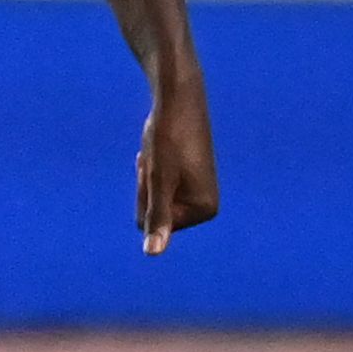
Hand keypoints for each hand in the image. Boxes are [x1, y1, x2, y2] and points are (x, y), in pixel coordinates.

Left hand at [135, 78, 219, 252]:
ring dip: (148, 177)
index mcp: (206, 210)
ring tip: (160, 153)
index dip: (147, 197)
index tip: (160, 171)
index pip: (153, 227)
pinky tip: (161, 150)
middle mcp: (206, 205)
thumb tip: (153, 253)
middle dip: (146, 188)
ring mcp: (197, 191)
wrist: (178, 98)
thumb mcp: (158, 181)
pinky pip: (156, 186)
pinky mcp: (188, 178)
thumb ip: (157, 217)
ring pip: (152, 199)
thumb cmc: (169, 138)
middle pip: (154, 215)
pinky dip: (151, 169)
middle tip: (158, 160)